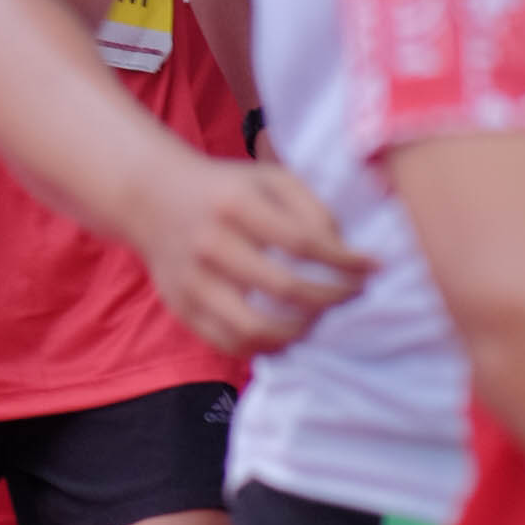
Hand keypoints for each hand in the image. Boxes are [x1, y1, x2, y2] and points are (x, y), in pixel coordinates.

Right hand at [127, 151, 372, 357]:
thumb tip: (345, 252)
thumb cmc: (224, 189)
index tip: (373, 267)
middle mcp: (210, 245)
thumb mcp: (267, 178)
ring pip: (256, 329)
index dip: (344, 261)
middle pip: (285, 289)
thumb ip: (310, 207)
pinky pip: (230, 344)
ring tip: (320, 319)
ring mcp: (192, 282)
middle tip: (354, 295)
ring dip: (301, 331)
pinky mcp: (181, 308)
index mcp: (235, 205)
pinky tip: (288, 332)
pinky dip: (266, 347)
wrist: (151, 197)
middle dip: (332, 298)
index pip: (302, 242)